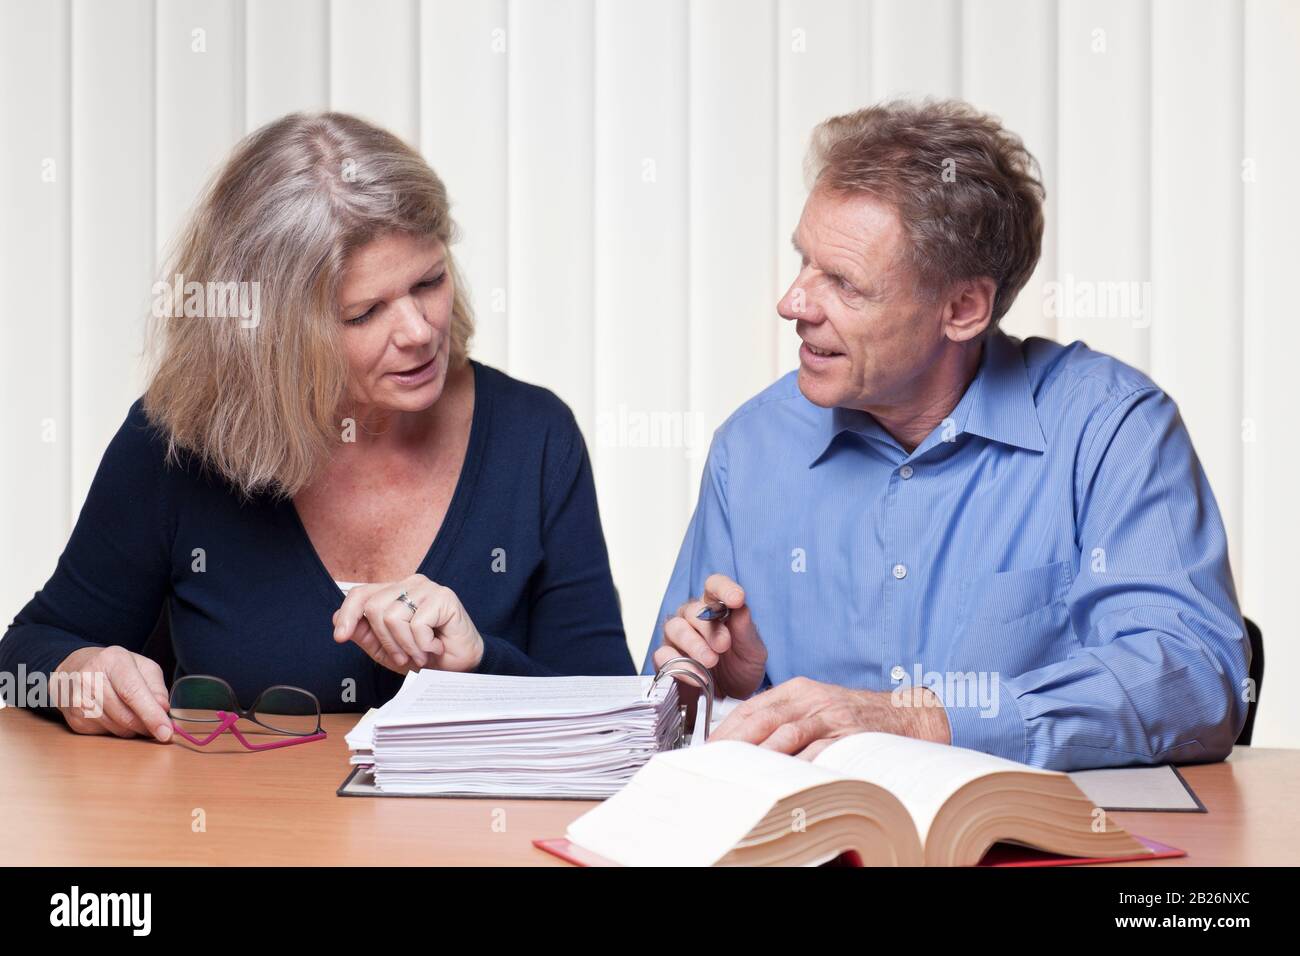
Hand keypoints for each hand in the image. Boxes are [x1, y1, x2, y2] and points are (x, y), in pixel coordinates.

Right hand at [51, 645, 172, 741]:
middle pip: (125, 715)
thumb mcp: (142, 667)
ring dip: (134, 728)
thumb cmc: (116, 668)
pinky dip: (118, 730)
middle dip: (147, 725)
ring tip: (135, 714)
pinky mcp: (75, 719)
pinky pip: (106, 734)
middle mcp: (90, 679)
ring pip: (117, 728)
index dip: (151, 714)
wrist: (75, 669)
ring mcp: (78, 701)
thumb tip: (163, 710)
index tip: (166, 732)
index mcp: (112, 660)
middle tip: (160, 726)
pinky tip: (116, 715)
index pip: (132, 692)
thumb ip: (156, 688)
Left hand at [332, 574, 483, 674]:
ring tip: (421, 653)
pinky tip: (435, 646)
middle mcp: (409, 585)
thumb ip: (365, 634)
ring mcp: (427, 588)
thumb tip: (338, 618)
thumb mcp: (386, 650)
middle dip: (385, 641)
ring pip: (392, 617)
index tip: (341, 637)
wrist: (460, 666)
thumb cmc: (426, 655)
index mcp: (393, 593)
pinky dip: (423, 645)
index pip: (361, 594)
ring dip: (406, 646)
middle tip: (402, 657)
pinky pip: (416, 624)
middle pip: (373, 607)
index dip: (348, 614)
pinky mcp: (443, 597)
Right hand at [652, 573, 767, 699]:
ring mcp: (677, 638)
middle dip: (709, 628)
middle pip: (693, 610)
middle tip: (724, 646)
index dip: (724, 588)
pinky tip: (695, 675)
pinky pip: (663, 655)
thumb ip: (747, 631)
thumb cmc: (741, 669)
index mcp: (716, 608)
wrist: (731, 699)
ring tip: (710, 661)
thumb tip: (741, 608)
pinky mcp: (666, 659)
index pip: (714, 586)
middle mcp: (693, 618)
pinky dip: (679, 664)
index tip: (736, 599)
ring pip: (675, 628)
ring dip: (693, 644)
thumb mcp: (753, 653)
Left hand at [709, 677, 951, 758]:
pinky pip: (819, 751)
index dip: (726, 729)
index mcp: (798, 689)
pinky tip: (784, 779)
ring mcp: (832, 716)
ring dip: (762, 756)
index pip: (752, 708)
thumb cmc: (854, 715)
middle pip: (762, 720)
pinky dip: (799, 766)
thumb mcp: (815, 705)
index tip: (708, 749)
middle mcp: (812, 699)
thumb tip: (745, 742)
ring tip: (741, 773)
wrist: (906, 714)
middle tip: (716, 764)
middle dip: (735, 743)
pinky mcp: (850, 735)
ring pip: (787, 735)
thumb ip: (783, 718)